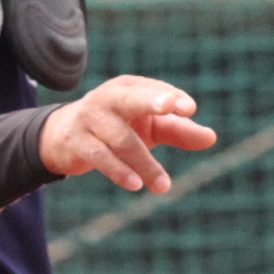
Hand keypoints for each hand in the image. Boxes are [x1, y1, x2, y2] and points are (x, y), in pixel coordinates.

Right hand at [41, 75, 217, 194]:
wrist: (61, 137)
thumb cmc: (116, 126)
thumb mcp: (148, 127)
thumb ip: (178, 130)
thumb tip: (211, 138)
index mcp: (129, 87)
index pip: (154, 90)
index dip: (171, 98)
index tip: (189, 109)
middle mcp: (108, 98)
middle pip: (131, 98)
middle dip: (151, 101)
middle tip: (171, 109)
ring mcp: (89, 118)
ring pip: (121, 139)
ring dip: (144, 163)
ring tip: (163, 186)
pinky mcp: (76, 141)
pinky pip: (100, 156)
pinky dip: (119, 171)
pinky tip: (136, 184)